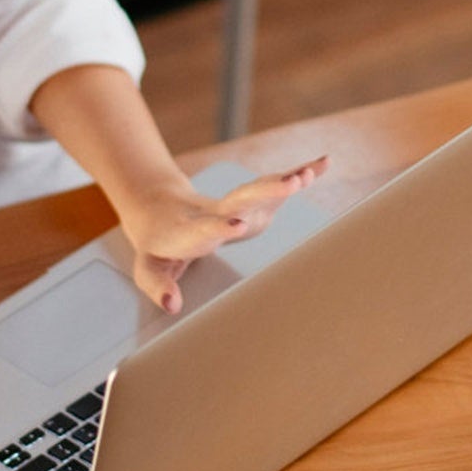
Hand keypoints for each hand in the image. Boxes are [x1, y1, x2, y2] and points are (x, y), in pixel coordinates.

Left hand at [119, 155, 328, 313]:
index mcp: (190, 229)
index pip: (205, 227)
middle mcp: (216, 211)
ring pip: (260, 189)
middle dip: (265, 191)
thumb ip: (158, 286)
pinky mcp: (251, 200)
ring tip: (307, 175)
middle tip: (290, 183)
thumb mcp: (149, 268)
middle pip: (240, 199)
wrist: (160, 211)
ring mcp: (235, 203)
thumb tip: (173, 305)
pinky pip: (276, 185)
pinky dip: (299, 174)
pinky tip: (322, 165)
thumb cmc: (158, 245)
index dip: (221, 226)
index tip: (239, 224)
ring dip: (283, 182)